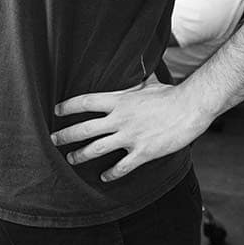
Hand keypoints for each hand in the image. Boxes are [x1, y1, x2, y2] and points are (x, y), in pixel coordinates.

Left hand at [51, 76, 213, 181]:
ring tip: (71, 160)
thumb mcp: (147, 83)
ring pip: (97, 149)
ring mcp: (130, 137)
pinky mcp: (142, 152)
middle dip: (65, 136)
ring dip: (80, 156)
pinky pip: (121, 167)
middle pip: (84, 129)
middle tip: (52, 141)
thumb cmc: (171, 94)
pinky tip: (104, 178)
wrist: (191, 107)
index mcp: (119, 100)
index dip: (68, 106)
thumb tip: (131, 66)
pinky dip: (111, 174)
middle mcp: (120, 119)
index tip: (56, 111)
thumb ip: (134, 80)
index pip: (86, 102)